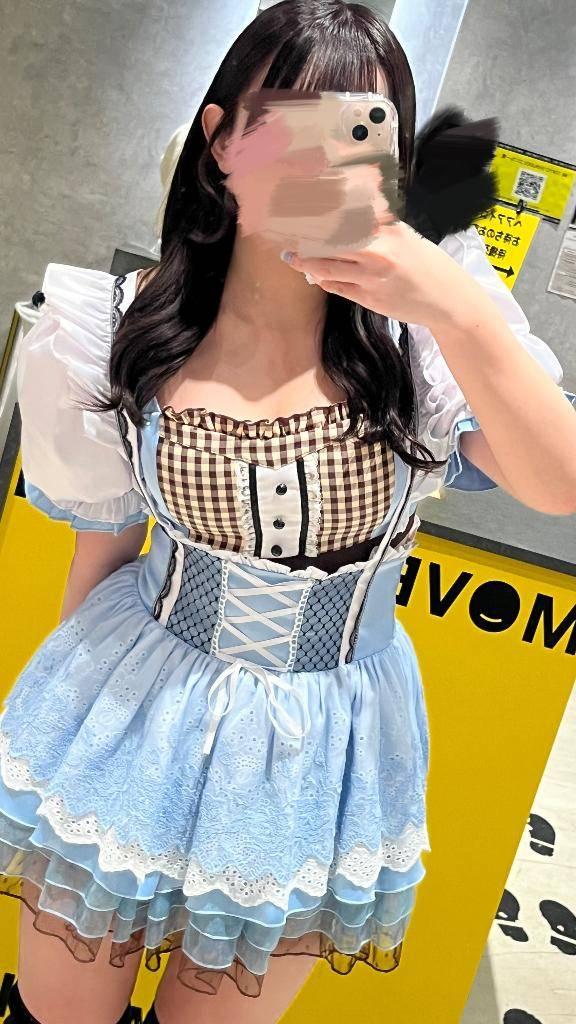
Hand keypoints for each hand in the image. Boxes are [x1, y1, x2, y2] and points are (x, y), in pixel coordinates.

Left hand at [281, 217, 489, 330]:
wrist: (446, 300)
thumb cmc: (426, 265)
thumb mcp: (404, 236)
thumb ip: (376, 225)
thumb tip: (346, 210)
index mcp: (387, 228)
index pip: (344, 211)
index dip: (316, 207)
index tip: (295, 202)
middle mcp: (377, 250)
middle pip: (327, 236)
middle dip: (302, 233)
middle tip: (282, 229)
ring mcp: (371, 276)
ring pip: (325, 264)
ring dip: (304, 260)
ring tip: (290, 255)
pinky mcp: (367, 298)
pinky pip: (336, 286)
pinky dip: (322, 278)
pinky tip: (313, 273)